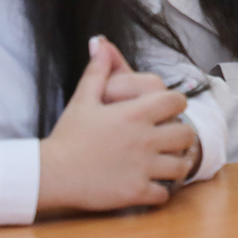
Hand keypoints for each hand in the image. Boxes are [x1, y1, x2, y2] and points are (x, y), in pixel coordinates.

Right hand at [36, 37, 195, 216]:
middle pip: (187, 134)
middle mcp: (146, 139)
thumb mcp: (83, 99)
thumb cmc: (67, 135)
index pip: (177, 101)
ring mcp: (143, 167)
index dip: (175, 105)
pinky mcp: (136, 192)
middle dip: (181, 137)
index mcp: (136, 114)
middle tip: (169, 141)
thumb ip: (98, 71)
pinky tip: (150, 187)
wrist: (50, 173)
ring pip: (181, 166)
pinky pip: (164, 195)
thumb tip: (100, 43)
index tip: (167, 112)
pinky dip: (160, 192)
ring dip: (175, 165)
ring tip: (164, 165)